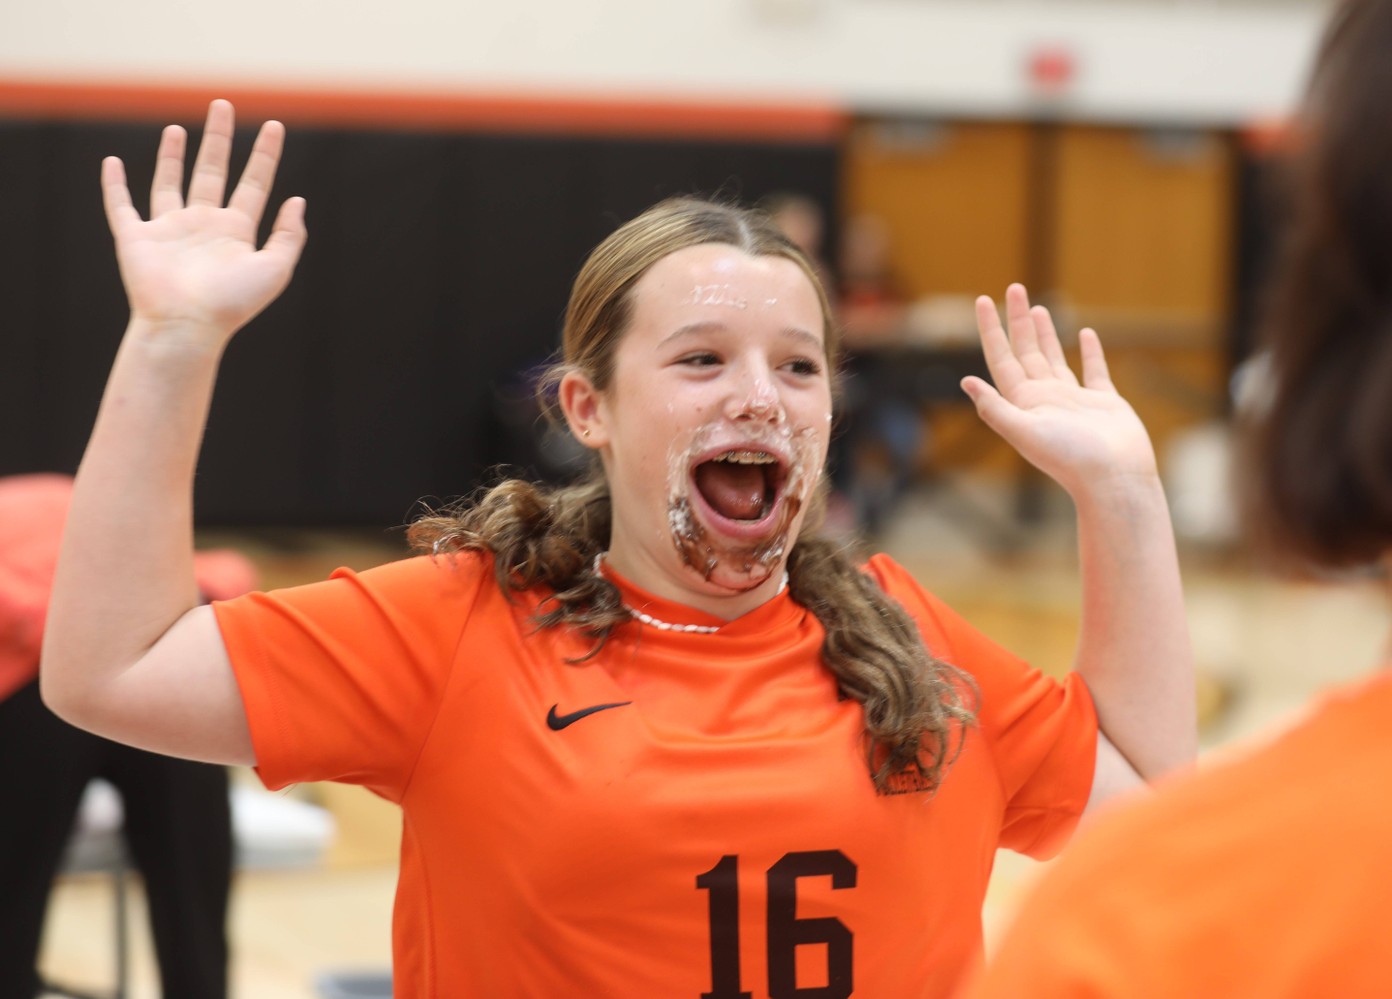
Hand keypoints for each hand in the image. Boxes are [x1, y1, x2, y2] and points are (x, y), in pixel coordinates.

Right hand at [102, 99, 305, 347]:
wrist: (187, 327)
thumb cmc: (232, 303)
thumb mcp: (275, 269)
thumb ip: (289, 236)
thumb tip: (298, 200)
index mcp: (236, 232)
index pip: (255, 184)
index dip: (265, 155)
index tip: (275, 125)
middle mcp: (203, 226)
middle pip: (213, 172)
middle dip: (219, 139)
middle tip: (223, 106)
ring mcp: (169, 231)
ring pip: (171, 183)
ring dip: (174, 156)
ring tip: (178, 128)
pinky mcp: (136, 238)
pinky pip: (121, 206)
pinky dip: (114, 184)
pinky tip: (112, 162)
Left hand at [961, 284, 1157, 496]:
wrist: (1114, 479)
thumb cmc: (1069, 459)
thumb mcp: (1024, 431)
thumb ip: (995, 408)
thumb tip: (965, 381)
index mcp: (1023, 402)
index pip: (1001, 358)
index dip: (991, 330)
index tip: (983, 301)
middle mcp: (1045, 399)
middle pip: (1025, 351)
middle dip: (1019, 320)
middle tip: (1015, 288)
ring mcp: (1074, 400)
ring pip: (1053, 358)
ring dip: (1045, 334)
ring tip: (1038, 308)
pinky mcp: (1104, 403)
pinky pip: (1093, 371)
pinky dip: (1089, 352)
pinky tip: (1085, 334)